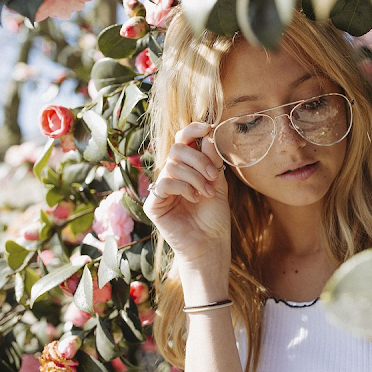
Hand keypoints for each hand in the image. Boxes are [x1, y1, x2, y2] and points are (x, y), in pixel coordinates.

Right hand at [143, 122, 229, 273]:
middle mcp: (171, 175)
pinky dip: (183, 187)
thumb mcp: (218, 184)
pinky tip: (194, 199)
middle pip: (177, 149)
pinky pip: (164, 183)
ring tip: (206, 193)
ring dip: (194, 177)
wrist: (211, 244)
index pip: (182, 141)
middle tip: (212, 176)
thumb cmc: (214, 217)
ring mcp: (161, 189)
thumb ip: (212, 162)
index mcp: (186, 168)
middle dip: (198, 159)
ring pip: (172, 165)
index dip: (192, 130)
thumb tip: (208, 136)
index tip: (207, 127)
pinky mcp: (153, 204)